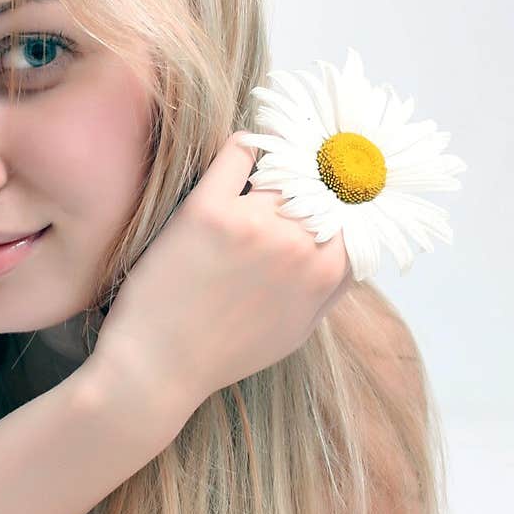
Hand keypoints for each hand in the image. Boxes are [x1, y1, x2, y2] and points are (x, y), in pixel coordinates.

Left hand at [92, 132, 353, 415]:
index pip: (356, 212)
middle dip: (308, 183)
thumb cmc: (225, 352)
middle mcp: (296, 243)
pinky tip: (243, 154)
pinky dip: (247, 145)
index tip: (328, 192)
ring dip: (275, 169)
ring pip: (281, 169)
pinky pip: (240, 151)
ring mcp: (253, 223)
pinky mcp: (207, 210)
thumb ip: (332, 286)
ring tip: (263, 171)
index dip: (341, 201)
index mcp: (324, 272)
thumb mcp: (298, 330)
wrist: (158, 368)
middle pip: (317, 186)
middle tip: (292, 177)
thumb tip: (353, 247)